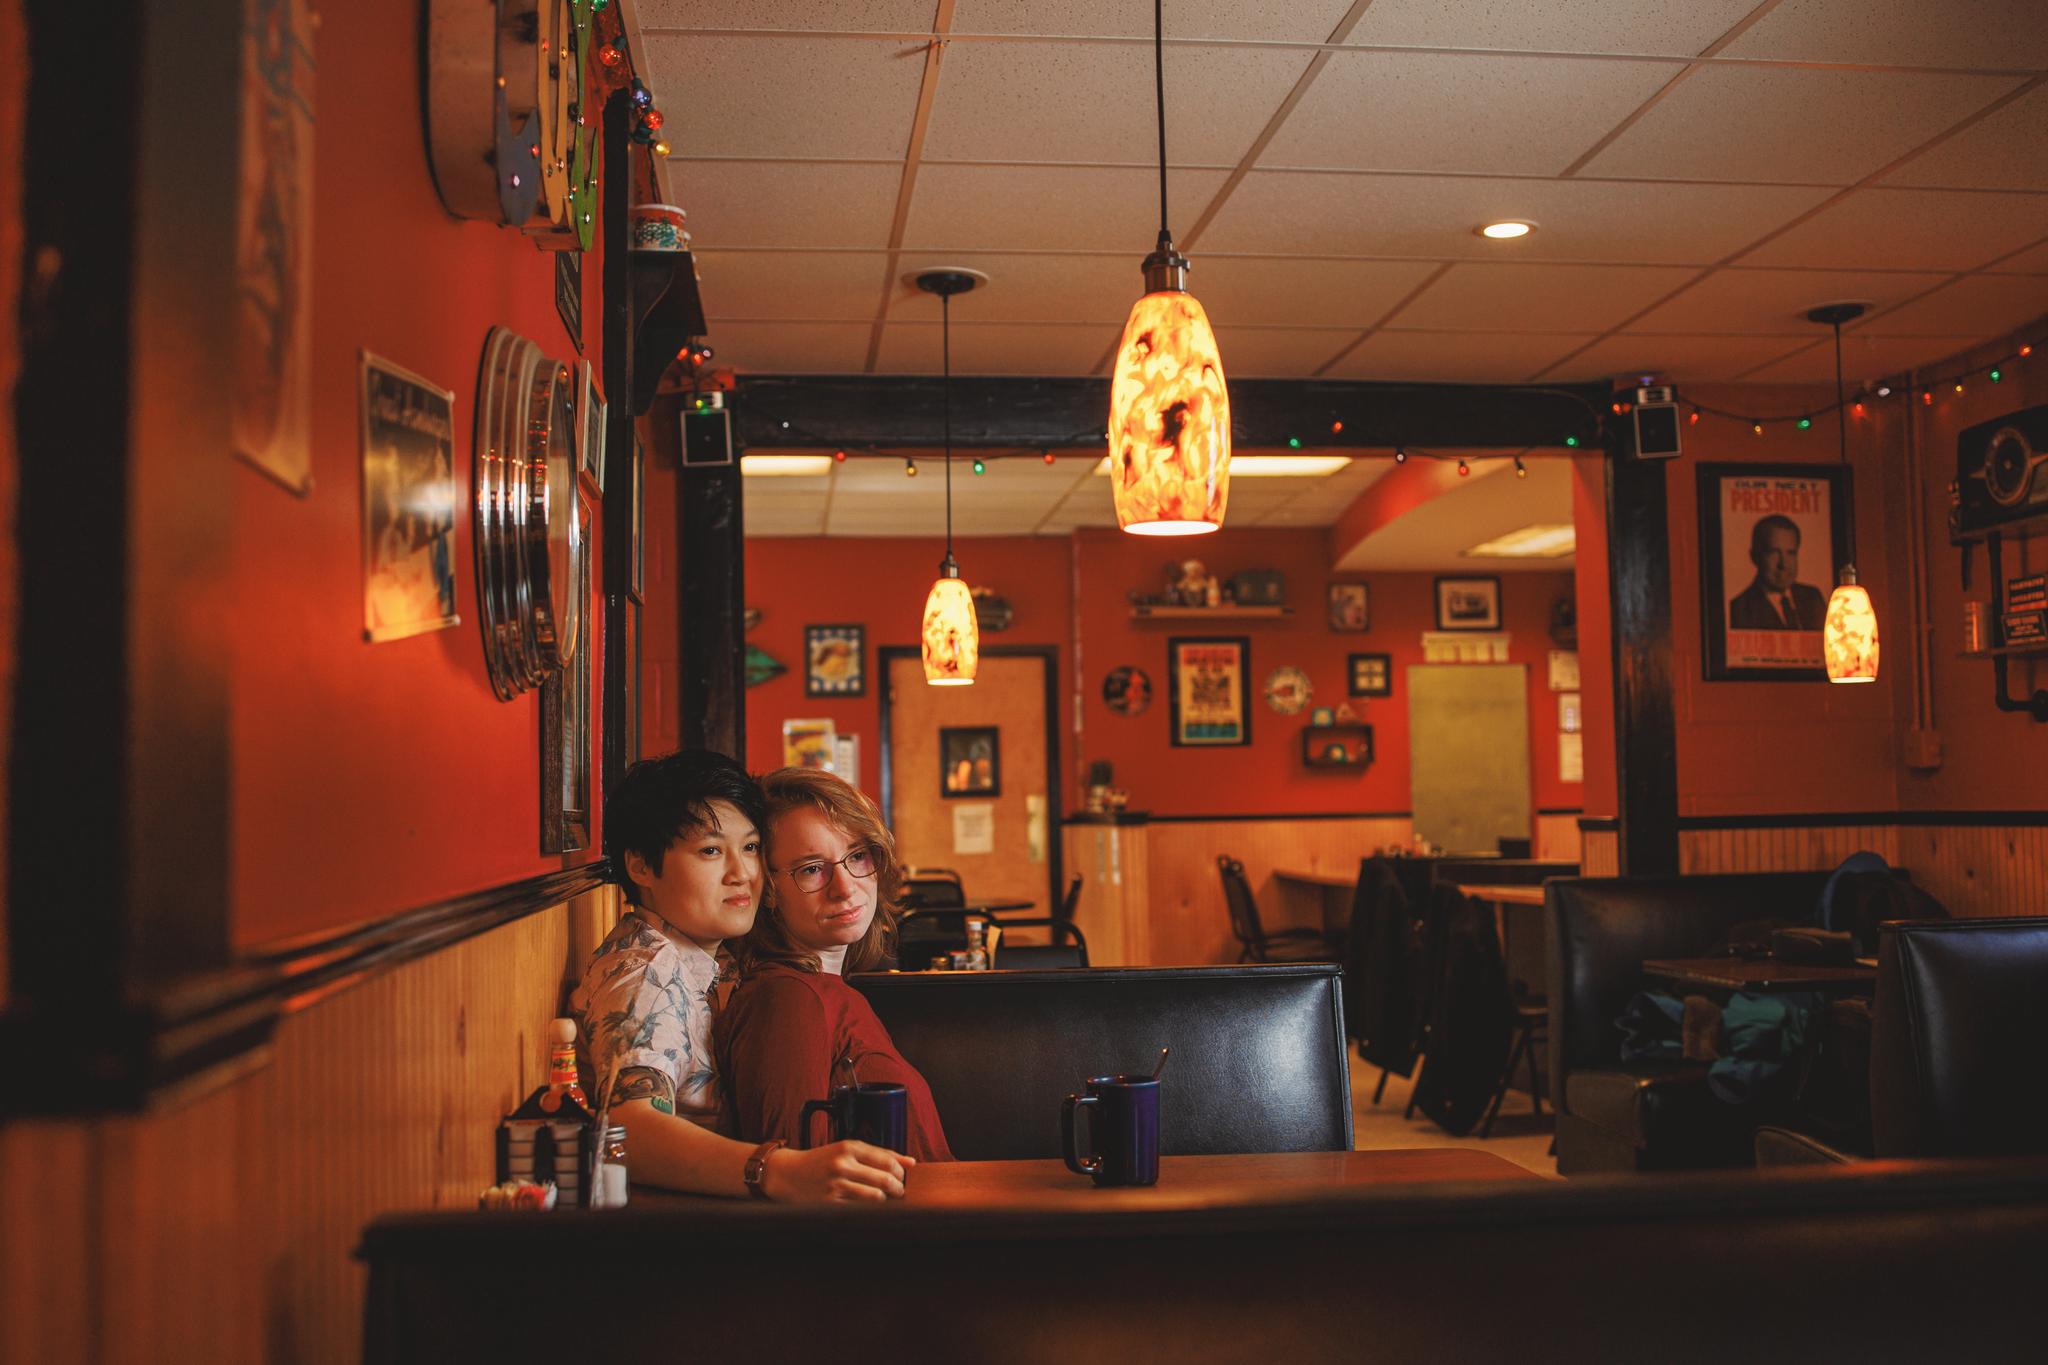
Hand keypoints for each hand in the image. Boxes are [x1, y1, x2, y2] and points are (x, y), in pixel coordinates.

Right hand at [761, 1140, 915, 1202]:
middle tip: (898, 1192)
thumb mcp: (846, 1150)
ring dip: (885, 1201)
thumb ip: (879, 1154)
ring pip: (875, 1197)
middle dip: (897, 1188)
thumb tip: (911, 1162)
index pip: (887, 1160)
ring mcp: (836, 1185)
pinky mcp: (829, 1204)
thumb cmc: (820, 1161)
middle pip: (885, 1180)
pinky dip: (869, 1211)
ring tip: (884, 1200)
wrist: (787, 1173)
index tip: (902, 1177)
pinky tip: (868, 1208)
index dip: (900, 1171)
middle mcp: (842, 1165)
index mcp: (848, 1147)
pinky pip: (860, 1210)